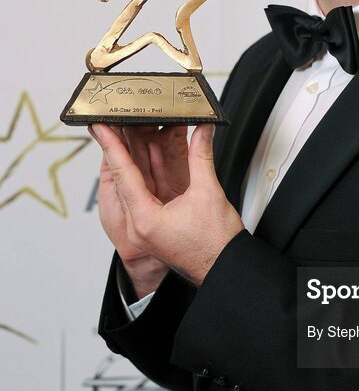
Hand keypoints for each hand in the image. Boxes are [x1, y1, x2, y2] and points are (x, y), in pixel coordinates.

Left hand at [89, 122, 243, 290]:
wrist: (225, 270)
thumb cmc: (215, 247)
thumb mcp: (208, 194)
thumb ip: (202, 157)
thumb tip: (203, 131)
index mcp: (145, 219)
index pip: (123, 173)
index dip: (111, 146)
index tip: (101, 127)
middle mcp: (141, 222)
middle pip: (126, 176)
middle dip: (121, 146)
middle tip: (114, 120)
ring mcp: (149, 223)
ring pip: (137, 181)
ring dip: (136, 155)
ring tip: (128, 128)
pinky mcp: (159, 221)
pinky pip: (150, 190)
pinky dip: (151, 168)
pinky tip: (151, 150)